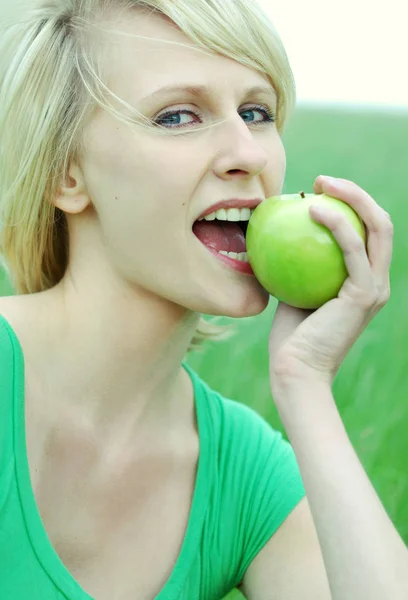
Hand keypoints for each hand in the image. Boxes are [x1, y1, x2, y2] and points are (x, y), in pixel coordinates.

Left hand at [268, 176, 393, 392]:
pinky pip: (353, 249)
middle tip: (322, 179)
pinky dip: (337, 224)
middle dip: (357, 192)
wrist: (295, 371)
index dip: (351, 204)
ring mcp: (375, 288)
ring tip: (322, 183)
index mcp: (365, 281)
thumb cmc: (290, 336)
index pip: (368, 232)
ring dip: (353, 197)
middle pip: (380, 223)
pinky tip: (313, 208)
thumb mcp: (294, 291)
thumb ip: (298, 265)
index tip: (317, 190)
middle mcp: (377, 282)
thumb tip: (280, 233)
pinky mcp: (364, 295)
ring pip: (377, 228)